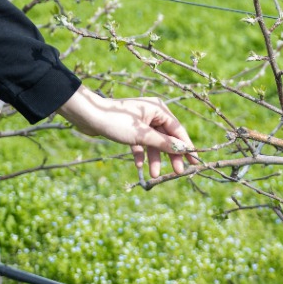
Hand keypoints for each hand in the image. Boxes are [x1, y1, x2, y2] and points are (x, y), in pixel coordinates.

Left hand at [58, 85, 195, 178]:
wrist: (87, 116)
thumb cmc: (116, 121)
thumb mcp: (142, 135)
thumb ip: (163, 143)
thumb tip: (183, 149)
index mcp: (159, 109)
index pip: (178, 130)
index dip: (186, 146)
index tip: (195, 161)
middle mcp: (152, 113)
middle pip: (167, 137)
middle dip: (171, 155)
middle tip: (177, 172)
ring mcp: (141, 122)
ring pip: (153, 143)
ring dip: (154, 158)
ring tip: (155, 174)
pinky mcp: (129, 129)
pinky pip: (140, 143)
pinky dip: (141, 154)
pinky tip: (139, 165)